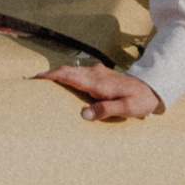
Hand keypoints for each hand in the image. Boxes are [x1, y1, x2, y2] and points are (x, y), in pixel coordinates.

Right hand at [44, 62, 163, 122]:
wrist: (152, 88)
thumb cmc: (139, 100)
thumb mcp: (126, 109)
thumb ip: (105, 110)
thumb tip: (83, 115)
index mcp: (97, 82)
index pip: (69, 75)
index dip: (51, 76)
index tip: (35, 79)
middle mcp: (95, 74)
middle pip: (66, 70)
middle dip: (49, 75)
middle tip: (32, 82)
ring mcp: (97, 72)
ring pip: (72, 70)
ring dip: (57, 75)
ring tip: (43, 85)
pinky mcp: (100, 74)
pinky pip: (79, 73)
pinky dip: (67, 77)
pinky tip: (63, 85)